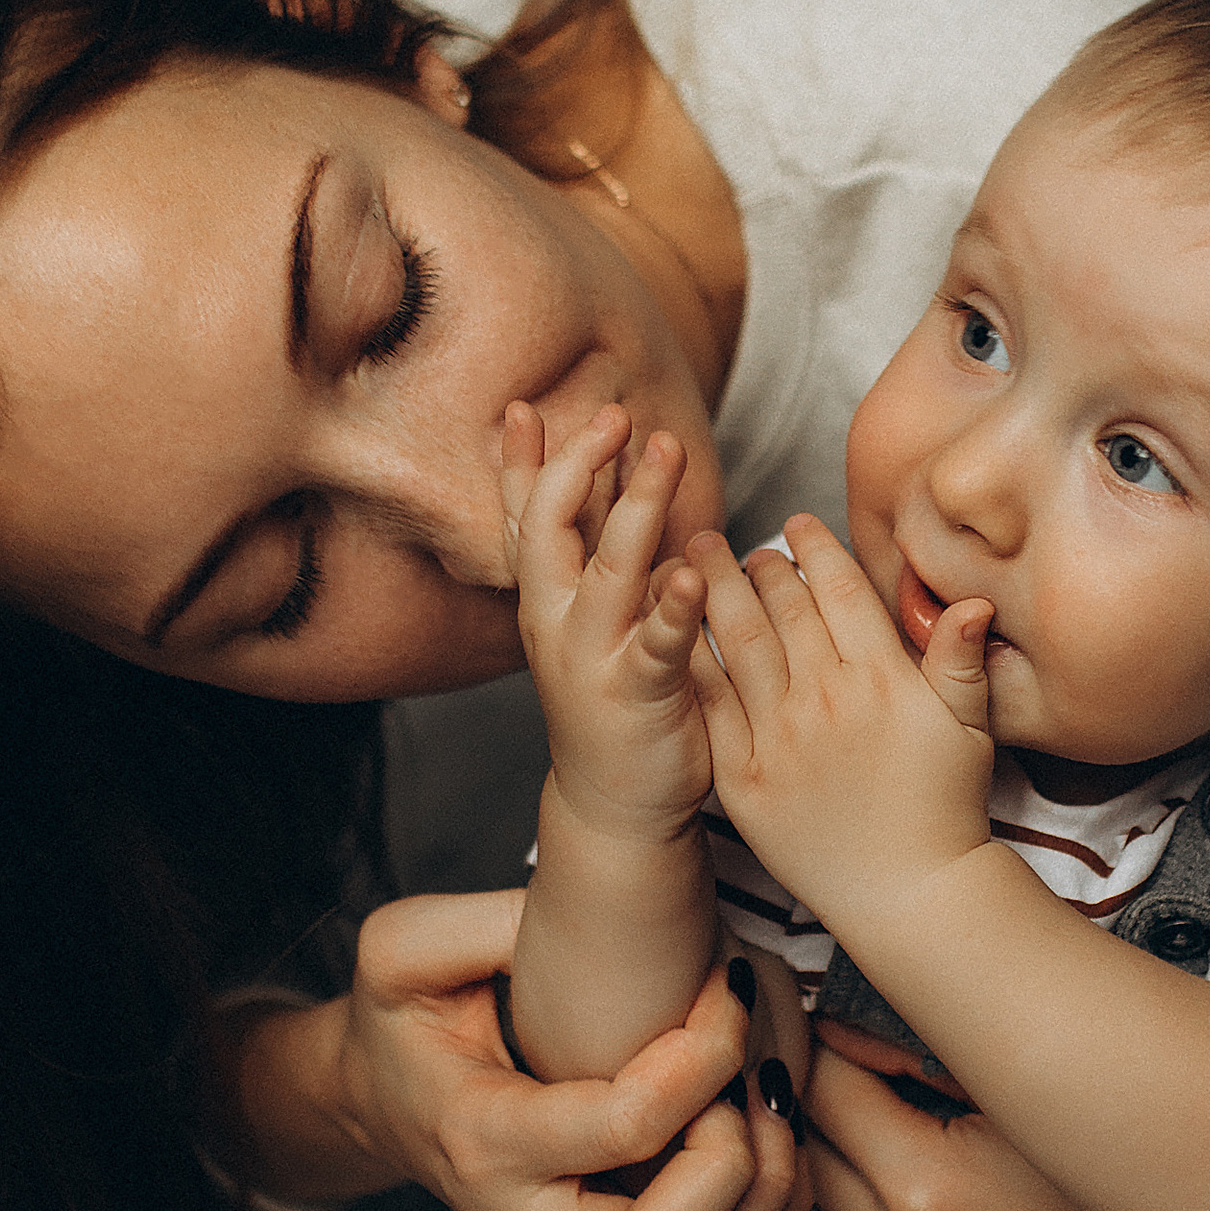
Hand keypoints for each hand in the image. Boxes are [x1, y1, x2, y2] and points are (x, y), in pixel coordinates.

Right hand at [237, 891, 806, 1210]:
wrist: (382, 1103)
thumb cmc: (404, 1024)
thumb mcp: (401, 951)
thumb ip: (477, 925)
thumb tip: (585, 916)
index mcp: (480, 1136)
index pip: (618, 1128)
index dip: (701, 1056)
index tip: (726, 982)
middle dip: (731, 1168)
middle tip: (755, 1077)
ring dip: (762, 1198)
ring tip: (774, 1097)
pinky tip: (767, 1125)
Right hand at [504, 402, 711, 839]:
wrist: (617, 801)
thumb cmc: (616, 696)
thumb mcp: (595, 614)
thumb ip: (600, 548)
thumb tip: (613, 471)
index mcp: (545, 599)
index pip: (522, 517)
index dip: (517, 463)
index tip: (521, 408)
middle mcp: (555, 622)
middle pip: (550, 529)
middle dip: (577, 465)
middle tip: (613, 415)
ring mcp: (592, 658)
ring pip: (607, 571)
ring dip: (636, 507)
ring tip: (664, 454)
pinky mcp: (639, 694)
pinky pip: (656, 643)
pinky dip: (673, 606)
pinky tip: (692, 572)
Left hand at [688, 514, 994, 933]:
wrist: (907, 894)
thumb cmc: (944, 810)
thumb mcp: (970, 728)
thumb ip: (960, 658)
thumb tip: (969, 598)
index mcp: (882, 679)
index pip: (841, 591)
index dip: (815, 550)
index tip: (796, 524)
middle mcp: (826, 698)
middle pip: (784, 609)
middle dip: (755, 564)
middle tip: (731, 539)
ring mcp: (780, 737)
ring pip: (739, 644)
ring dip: (714, 593)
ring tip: (692, 560)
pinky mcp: (744, 776)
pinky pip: (710, 704)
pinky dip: (691, 660)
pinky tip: (675, 632)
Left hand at [777, 1033, 1209, 1210]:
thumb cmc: (1139, 1156)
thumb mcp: (1045, 1081)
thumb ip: (942, 1035)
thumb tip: (840, 992)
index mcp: (933, 1189)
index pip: (819, 1091)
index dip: (804, 1035)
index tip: (796, 1002)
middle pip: (801, 1163)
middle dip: (786, 1100)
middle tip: (779, 1050)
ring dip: (783, 1177)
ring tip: (785, 1120)